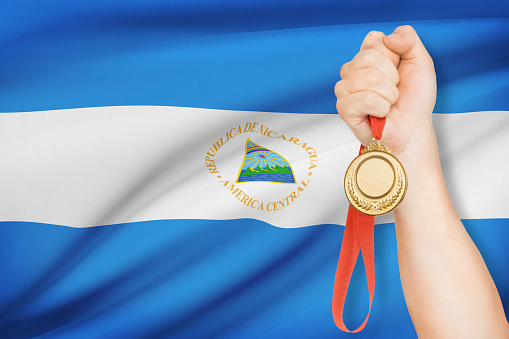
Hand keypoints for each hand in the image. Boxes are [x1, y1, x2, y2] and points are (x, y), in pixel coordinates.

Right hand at [334, 25, 436, 162]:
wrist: (413, 129)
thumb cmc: (414, 100)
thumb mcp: (421, 62)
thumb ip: (409, 40)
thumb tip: (388, 38)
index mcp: (367, 57)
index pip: (373, 39)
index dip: (393, 55)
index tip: (398, 70)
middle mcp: (352, 71)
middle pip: (369, 58)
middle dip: (392, 77)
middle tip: (394, 91)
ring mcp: (345, 89)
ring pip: (369, 78)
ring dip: (389, 94)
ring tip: (388, 104)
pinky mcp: (344, 108)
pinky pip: (366, 99)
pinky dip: (381, 108)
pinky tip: (380, 113)